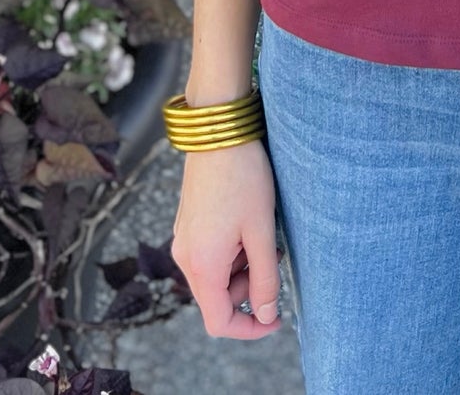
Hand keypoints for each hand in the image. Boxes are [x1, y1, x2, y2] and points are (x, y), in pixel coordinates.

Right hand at [170, 138, 286, 339]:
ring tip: (262, 235)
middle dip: (248, 289)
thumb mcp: (261, 232)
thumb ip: (265, 279)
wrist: (218, 132)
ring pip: (215, 275)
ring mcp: (184, 238)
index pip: (219, 321)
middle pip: (217, 298)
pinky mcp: (188, 224)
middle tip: (273, 257)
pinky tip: (247, 223)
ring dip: (242, 267)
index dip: (249, 328)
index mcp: (201, 265)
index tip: (275, 318)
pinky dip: (232, 251)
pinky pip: (210, 254)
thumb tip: (266, 314)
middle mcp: (185, 256)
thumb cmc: (244, 179)